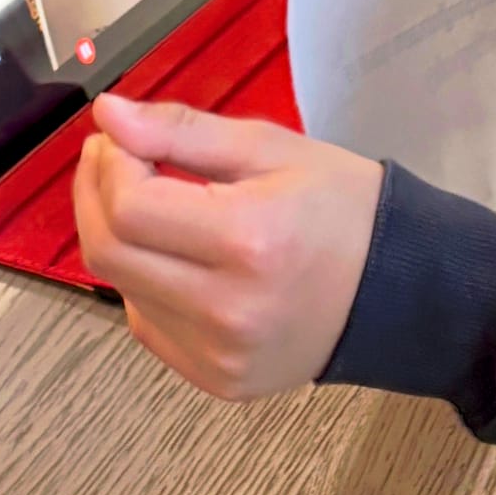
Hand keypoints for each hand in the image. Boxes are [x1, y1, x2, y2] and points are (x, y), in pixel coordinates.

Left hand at [74, 94, 383, 401]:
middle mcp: (228, 309)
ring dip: (119, 238)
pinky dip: (145, 284)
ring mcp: (220, 354)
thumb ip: (181, 131)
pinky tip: (178, 258)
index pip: (130, 205)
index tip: (122, 138)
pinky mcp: (217, 379)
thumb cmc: (344, 211)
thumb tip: (108, 115)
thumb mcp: (271, 149)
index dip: (110, 163)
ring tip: (153, 204)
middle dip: (96, 194)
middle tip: (116, 159)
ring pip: (122, 288)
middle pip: (108, 251)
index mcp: (249, 240)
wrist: (400, 291)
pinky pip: (148, 325)